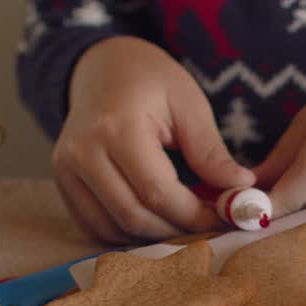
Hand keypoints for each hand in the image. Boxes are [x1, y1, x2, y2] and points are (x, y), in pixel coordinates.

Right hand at [54, 36, 253, 243]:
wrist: (104, 69)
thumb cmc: (152, 82)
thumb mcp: (189, 105)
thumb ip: (212, 152)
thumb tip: (242, 189)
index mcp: (116, 127)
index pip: (157, 192)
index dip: (193, 215)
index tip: (223, 218)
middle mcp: (83, 152)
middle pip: (133, 215)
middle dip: (176, 229)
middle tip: (207, 225)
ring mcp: (66, 169)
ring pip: (113, 227)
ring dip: (153, 235)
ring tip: (183, 220)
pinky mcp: (63, 183)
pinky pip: (94, 226)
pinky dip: (127, 233)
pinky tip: (155, 220)